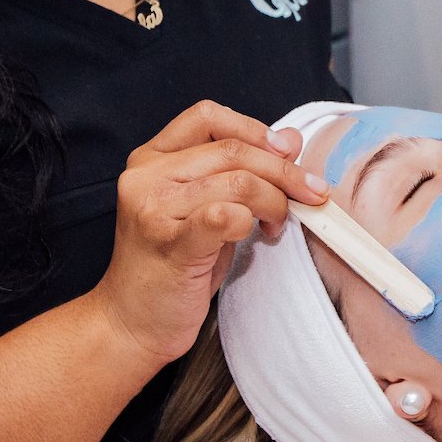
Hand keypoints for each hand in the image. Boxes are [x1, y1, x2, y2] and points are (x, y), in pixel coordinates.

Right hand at [96, 101, 329, 369]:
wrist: (131, 324)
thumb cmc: (171, 266)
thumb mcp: (205, 207)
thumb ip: (236, 171)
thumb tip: (289, 139)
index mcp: (151, 158)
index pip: (207, 116)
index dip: (255, 129)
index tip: (288, 152)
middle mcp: (145, 176)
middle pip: (233, 150)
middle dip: (284, 171)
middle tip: (311, 194)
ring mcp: (153, 207)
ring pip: (239, 182)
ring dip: (275, 202)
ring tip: (276, 225)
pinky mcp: (169, 242)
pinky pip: (226, 216)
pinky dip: (251, 222)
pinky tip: (255, 236)